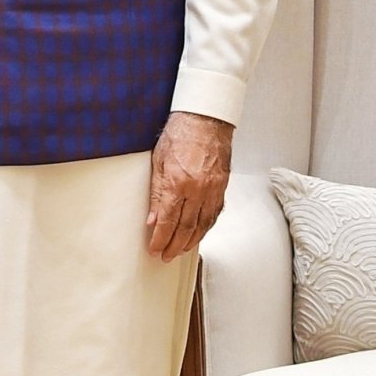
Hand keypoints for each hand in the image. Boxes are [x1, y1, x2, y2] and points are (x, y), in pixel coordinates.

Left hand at [145, 111, 232, 261]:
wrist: (205, 119)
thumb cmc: (180, 134)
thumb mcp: (158, 162)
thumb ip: (156, 193)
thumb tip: (152, 219)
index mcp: (179, 183)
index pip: (168, 220)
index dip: (161, 239)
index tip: (155, 249)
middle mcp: (198, 190)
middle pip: (186, 227)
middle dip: (175, 245)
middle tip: (166, 256)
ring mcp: (213, 189)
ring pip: (203, 224)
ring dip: (191, 241)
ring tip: (180, 250)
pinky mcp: (222, 186)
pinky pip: (215, 213)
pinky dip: (206, 227)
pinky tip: (199, 233)